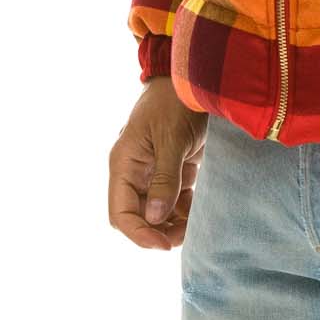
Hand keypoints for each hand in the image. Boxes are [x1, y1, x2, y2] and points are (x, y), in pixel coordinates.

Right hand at [108, 76, 208, 250]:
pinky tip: (198, 210)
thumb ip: (164, 178)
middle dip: (159, 230)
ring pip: (158, 210)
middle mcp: (135, 171)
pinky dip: (185, 208)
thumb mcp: (170, 139)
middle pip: (139, 215)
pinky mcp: (173, 166)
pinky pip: (174, 197)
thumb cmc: (175, 102)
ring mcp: (154, 169)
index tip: (163, 244)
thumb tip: (154, 218)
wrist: (193, 75)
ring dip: (174, 222)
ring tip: (195, 225)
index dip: (139, 233)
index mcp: (124, 164)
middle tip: (185, 236)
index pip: (121, 213)